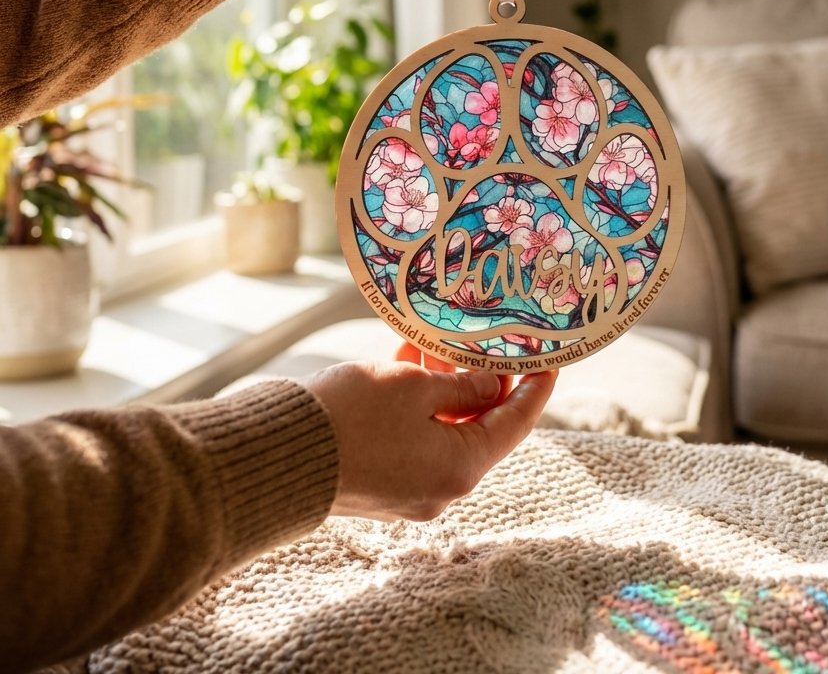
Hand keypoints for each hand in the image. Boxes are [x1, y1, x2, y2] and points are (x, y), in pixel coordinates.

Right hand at [302, 360, 555, 520]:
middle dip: (481, 380)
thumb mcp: (414, 387)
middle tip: (487, 340)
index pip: (515, 425)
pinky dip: (414, 402)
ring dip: (443, 385)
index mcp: (460, 469)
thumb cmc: (352, 418)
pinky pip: (412, 436)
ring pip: (442, 428)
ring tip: (438, 341)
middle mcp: (440, 487)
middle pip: (479, 427)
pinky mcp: (379, 480)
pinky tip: (405, 360)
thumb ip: (461, 385)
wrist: (276, 455)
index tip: (550, 362)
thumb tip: (489, 386)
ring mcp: (408, 488)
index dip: (534, 390)